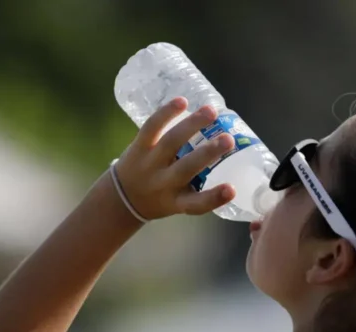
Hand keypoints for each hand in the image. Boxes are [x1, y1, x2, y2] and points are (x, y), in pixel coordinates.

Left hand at [114, 97, 236, 219]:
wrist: (121, 197)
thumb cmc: (162, 198)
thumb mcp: (180, 202)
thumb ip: (202, 188)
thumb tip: (234, 161)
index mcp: (177, 202)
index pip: (196, 205)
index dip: (215, 197)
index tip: (232, 189)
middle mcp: (163, 183)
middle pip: (186, 168)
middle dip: (208, 153)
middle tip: (229, 140)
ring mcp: (149, 163)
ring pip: (171, 142)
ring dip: (192, 125)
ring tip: (211, 112)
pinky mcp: (138, 146)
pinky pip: (151, 127)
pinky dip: (166, 113)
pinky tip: (182, 101)